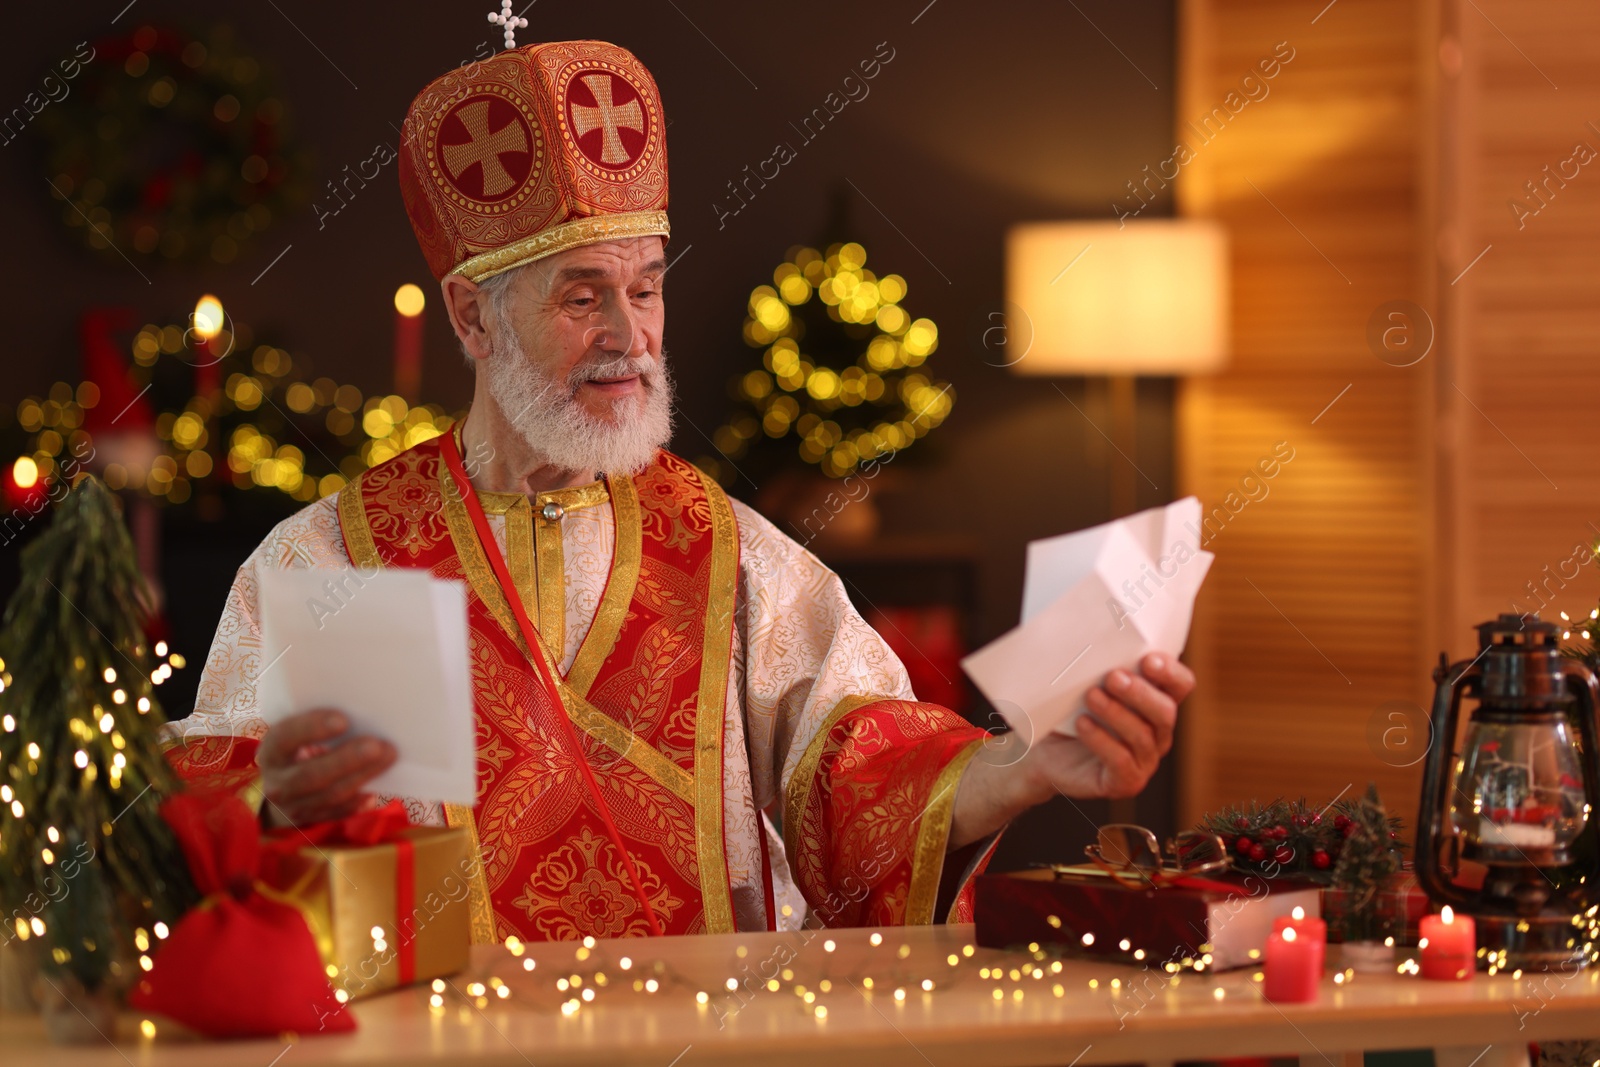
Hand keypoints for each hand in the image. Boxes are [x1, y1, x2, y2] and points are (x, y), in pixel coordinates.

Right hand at [257, 709, 396, 827]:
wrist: (282, 787)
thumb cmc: (298, 747)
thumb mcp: (295, 734)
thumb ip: (315, 725)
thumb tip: (358, 714)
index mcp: (271, 751)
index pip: (285, 738)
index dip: (312, 728)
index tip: (343, 720)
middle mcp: (278, 782)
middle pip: (311, 774)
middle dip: (347, 759)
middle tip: (377, 745)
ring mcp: (294, 805)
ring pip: (330, 795)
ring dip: (362, 776)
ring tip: (388, 756)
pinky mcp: (312, 820)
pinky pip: (339, 812)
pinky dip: (358, 801)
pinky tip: (375, 789)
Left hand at [951, 653, 1195, 847]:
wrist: (1042, 753)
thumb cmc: (1067, 712)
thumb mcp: (1083, 683)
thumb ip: (1096, 662)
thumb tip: (1087, 625)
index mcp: (1156, 702)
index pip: (1181, 684)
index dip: (1170, 672)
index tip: (1148, 659)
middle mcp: (1157, 732)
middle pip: (1166, 711)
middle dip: (1140, 692)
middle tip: (1112, 677)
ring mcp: (1144, 760)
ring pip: (1143, 736)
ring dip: (1117, 713)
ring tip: (1091, 696)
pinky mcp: (1125, 781)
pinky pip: (1121, 761)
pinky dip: (1102, 740)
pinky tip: (1083, 725)